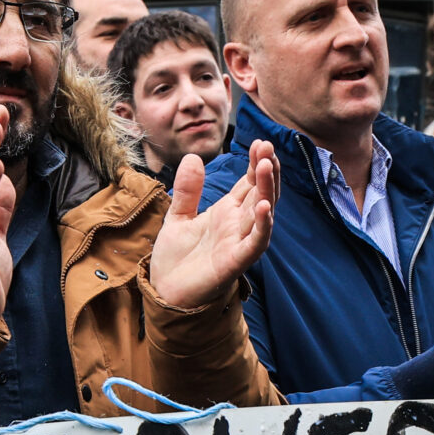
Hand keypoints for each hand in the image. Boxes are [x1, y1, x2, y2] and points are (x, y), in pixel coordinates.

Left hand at [150, 143, 275, 307]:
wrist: (165, 292)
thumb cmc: (175, 259)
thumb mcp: (177, 216)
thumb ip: (188, 190)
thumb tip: (193, 157)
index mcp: (226, 213)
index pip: (249, 183)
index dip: (257, 163)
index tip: (261, 142)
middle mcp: (237, 226)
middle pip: (260, 193)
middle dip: (266, 171)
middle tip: (268, 146)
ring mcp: (238, 243)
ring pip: (262, 214)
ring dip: (267, 190)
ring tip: (268, 165)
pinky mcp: (235, 262)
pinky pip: (255, 243)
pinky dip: (262, 226)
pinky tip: (263, 206)